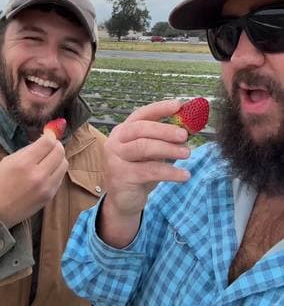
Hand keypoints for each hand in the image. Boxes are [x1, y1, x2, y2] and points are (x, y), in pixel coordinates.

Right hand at [0, 134, 67, 227]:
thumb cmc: (0, 182)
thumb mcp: (10, 160)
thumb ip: (30, 148)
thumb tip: (47, 138)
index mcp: (24, 163)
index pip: (48, 142)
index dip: (50, 135)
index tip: (48, 134)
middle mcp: (38, 175)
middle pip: (60, 152)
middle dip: (56, 145)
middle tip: (50, 145)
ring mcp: (46, 187)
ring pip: (64, 164)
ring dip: (59, 158)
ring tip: (49, 159)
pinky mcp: (50, 196)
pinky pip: (61, 177)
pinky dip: (57, 171)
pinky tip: (47, 172)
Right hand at [100, 99, 190, 246]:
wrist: (123, 200)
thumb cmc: (140, 171)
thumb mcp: (153, 153)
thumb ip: (165, 140)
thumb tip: (190, 128)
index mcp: (123, 130)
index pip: (141, 114)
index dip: (159, 108)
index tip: (178, 105)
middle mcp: (116, 141)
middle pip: (141, 129)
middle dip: (165, 130)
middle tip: (184, 135)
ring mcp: (115, 158)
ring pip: (143, 147)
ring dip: (168, 149)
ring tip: (187, 153)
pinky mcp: (121, 176)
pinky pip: (149, 171)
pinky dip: (170, 172)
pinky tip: (184, 175)